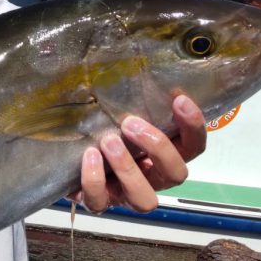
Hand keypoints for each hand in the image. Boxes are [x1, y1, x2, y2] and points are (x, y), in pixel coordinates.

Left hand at [74, 94, 205, 212]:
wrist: (67, 156)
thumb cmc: (101, 127)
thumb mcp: (120, 113)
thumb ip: (133, 98)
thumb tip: (130, 58)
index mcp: (164, 156)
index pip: (194, 147)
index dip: (193, 126)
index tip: (179, 100)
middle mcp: (152, 178)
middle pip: (176, 175)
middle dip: (158, 148)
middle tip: (131, 123)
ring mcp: (126, 195)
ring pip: (144, 199)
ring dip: (128, 169)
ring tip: (108, 141)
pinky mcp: (98, 202)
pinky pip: (100, 202)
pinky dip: (94, 179)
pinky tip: (88, 156)